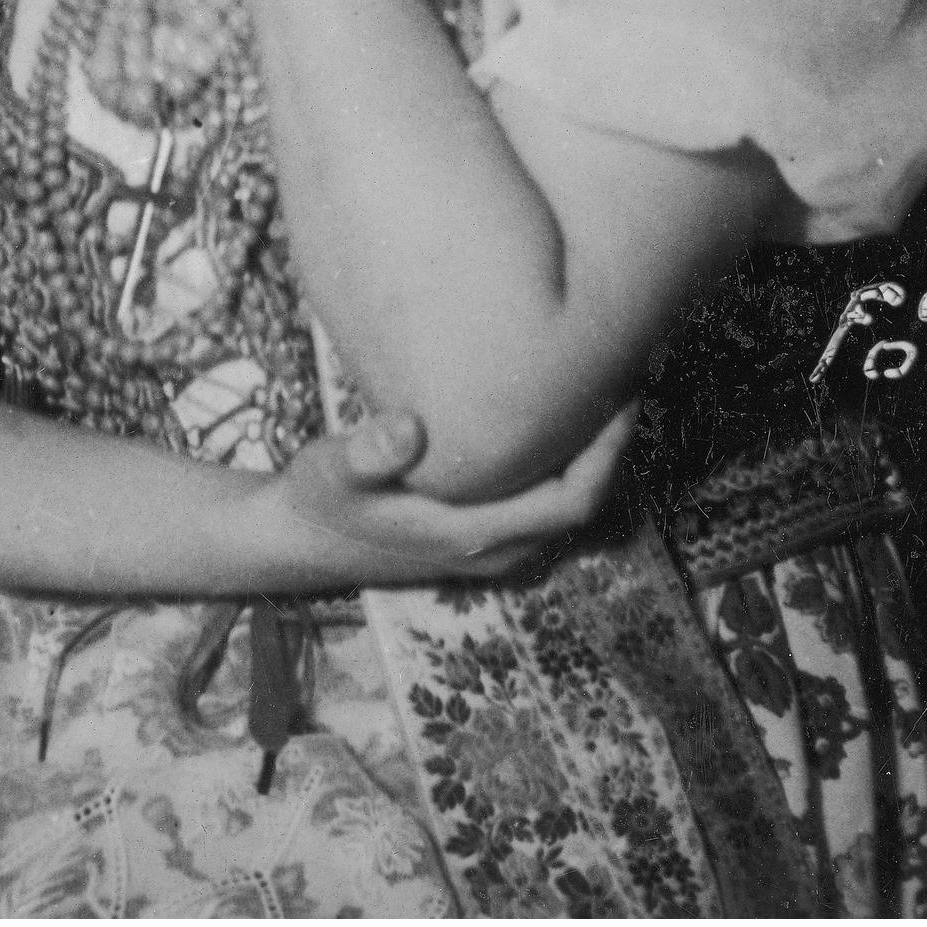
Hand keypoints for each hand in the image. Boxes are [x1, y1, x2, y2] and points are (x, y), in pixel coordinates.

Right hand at [247, 404, 632, 590]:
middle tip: (625, 376)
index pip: (572, 501)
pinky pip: (549, 506)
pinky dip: (568, 468)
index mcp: (474, 535)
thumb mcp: (330, 471)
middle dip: (613, 445)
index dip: (608, 453)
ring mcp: (494, 551)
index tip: (621, 394)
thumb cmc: (319, 501)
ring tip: (603, 391)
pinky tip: (560, 423)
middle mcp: (497, 551)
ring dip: (594, 457)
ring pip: (569, 508)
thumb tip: (409, 429)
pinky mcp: (485, 539)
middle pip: (585, 505)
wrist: (300, 543)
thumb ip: (365, 454)